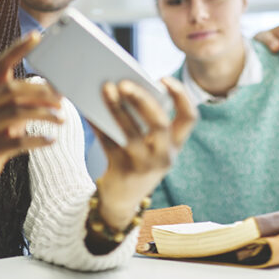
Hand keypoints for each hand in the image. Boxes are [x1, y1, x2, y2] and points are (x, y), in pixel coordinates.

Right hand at [0, 33, 59, 201]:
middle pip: (14, 89)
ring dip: (43, 114)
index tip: (37, 35)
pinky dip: (36, 140)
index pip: (2, 64)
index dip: (18, 48)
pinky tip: (52, 140)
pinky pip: (16, 142)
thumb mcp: (10, 113)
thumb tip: (59, 90)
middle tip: (63, 98)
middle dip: (41, 91)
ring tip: (62, 118)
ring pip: (16, 113)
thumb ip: (29, 101)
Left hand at [92, 77, 196, 229]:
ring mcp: (144, 165)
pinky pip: (109, 142)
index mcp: (176, 144)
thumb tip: (122, 86)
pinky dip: (98, 123)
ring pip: (131, 133)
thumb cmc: (137, 159)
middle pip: (159, 124)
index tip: (163, 78)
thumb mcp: (150, 144)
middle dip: (143, 100)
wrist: (122, 199)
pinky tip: (88, 107)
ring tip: (106, 88)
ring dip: (117, 108)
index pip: (189, 118)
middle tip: (125, 83)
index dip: (181, 95)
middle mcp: (164, 155)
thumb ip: (145, 119)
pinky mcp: (122, 170)